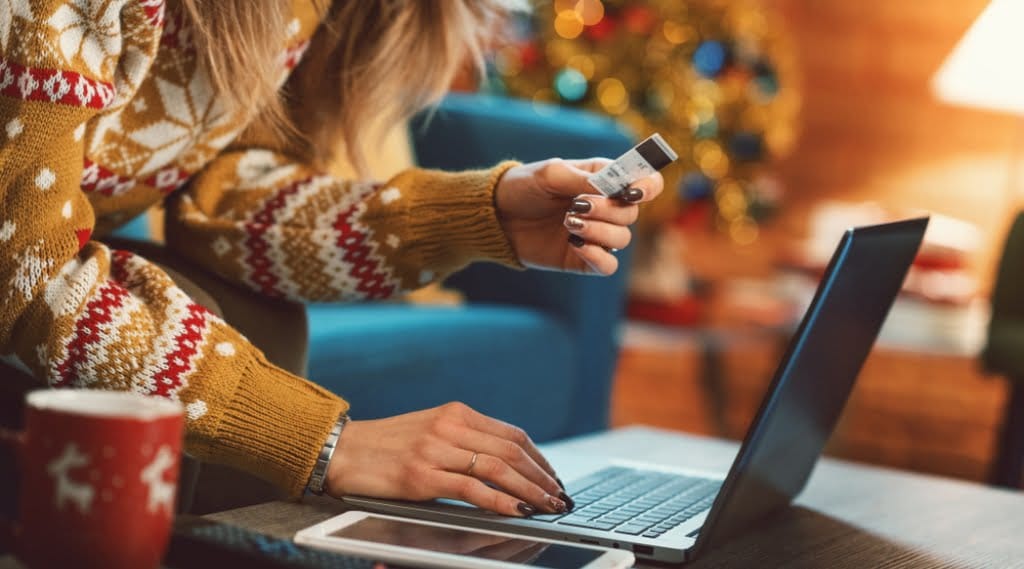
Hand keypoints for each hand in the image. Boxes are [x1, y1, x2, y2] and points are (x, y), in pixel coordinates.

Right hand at [324, 402, 570, 516]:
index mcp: (455, 413)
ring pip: (498, 469)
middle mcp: (449, 426)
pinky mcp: (422, 475)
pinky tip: (517, 511)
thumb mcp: (429, 431)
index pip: (512, 434)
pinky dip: (500, 501)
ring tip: (546, 506)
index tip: (553, 477)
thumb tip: (505, 464)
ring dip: (529, 490)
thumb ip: (464, 440)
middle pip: (512, 451)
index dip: (539, 459)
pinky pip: (472, 489)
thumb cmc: (385, 446)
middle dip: (541, 477)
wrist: (341, 450)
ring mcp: (436, 450)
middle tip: (559, 497)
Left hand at [494, 158, 663, 274]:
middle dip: (607, 210)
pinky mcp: (584, 259)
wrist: (497, 216)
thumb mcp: (550, 174)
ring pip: (622, 239)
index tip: (632, 191)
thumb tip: (609, 189)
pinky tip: (576, 245)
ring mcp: (597, 235)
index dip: (647, 186)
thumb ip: (582, 179)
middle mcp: (606, 208)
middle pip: (632, 213)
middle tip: (576, 206)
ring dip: (598, 231)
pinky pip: (609, 266)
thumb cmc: (524, 187)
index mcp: (604, 180)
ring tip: (568, 223)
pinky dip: (598, 257)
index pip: (644, 183)